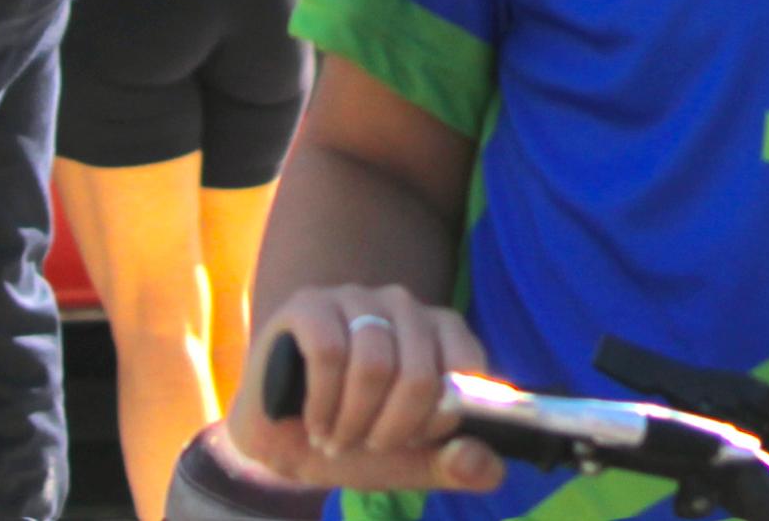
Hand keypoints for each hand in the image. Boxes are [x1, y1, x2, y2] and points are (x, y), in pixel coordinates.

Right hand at [225, 285, 504, 495]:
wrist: (277, 434)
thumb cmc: (351, 438)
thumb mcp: (405, 461)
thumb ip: (451, 465)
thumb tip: (491, 470)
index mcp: (441, 331)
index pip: (466, 370)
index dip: (437, 420)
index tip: (410, 442)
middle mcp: (405, 305)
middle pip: (418, 374)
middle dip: (390, 429)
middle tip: (364, 445)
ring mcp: (357, 298)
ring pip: (373, 364)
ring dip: (351, 420)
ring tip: (335, 437)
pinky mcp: (310, 305)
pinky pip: (328, 351)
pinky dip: (322, 402)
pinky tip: (314, 420)